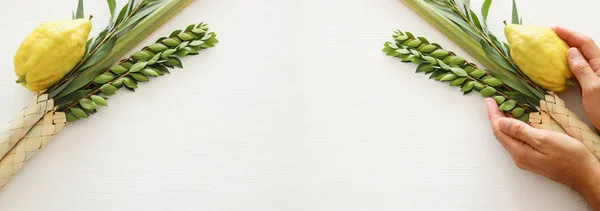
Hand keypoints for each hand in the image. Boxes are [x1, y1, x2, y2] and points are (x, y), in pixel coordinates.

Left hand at [485, 98, 599, 200]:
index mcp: (519, 152)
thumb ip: (521, 131)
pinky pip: (518, 140)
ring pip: (510, 137)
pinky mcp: (534, 158)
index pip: (499, 131)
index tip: (489, 101)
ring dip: (504, 122)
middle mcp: (519, 157)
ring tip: (502, 108)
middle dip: (496, 117)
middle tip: (493, 101)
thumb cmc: (569, 157)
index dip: (493, 115)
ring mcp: (526, 158)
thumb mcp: (544, 139)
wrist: (585, 174)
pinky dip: (514, 128)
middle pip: (502, 134)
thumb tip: (501, 123)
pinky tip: (517, 121)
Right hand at [552, 26, 599, 130]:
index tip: (553, 29)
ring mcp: (596, 75)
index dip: (569, 34)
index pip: (585, 43)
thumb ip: (582, 68)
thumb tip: (571, 51)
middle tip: (551, 34)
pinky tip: (560, 63)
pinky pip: (580, 66)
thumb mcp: (592, 88)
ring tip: (552, 45)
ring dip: (568, 48)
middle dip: (568, 38)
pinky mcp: (592, 83)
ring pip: (582, 56)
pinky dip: (569, 61)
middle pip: (584, 46)